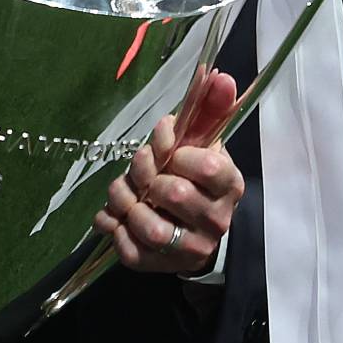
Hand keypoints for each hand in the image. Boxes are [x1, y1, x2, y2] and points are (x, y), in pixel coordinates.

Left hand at [95, 70, 243, 275]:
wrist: (196, 232)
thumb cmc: (195, 178)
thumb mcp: (204, 142)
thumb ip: (211, 108)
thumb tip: (219, 76)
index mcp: (229, 185)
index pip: (206, 165)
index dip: (176, 152)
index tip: (166, 149)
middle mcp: (216, 220)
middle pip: (173, 193)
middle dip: (143, 172)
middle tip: (137, 167)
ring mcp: (191, 248)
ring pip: (150, 227)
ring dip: (124, 201)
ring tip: (121, 191)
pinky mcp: (161, 267)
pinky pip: (130, 251)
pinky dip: (113, 228)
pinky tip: (113, 215)